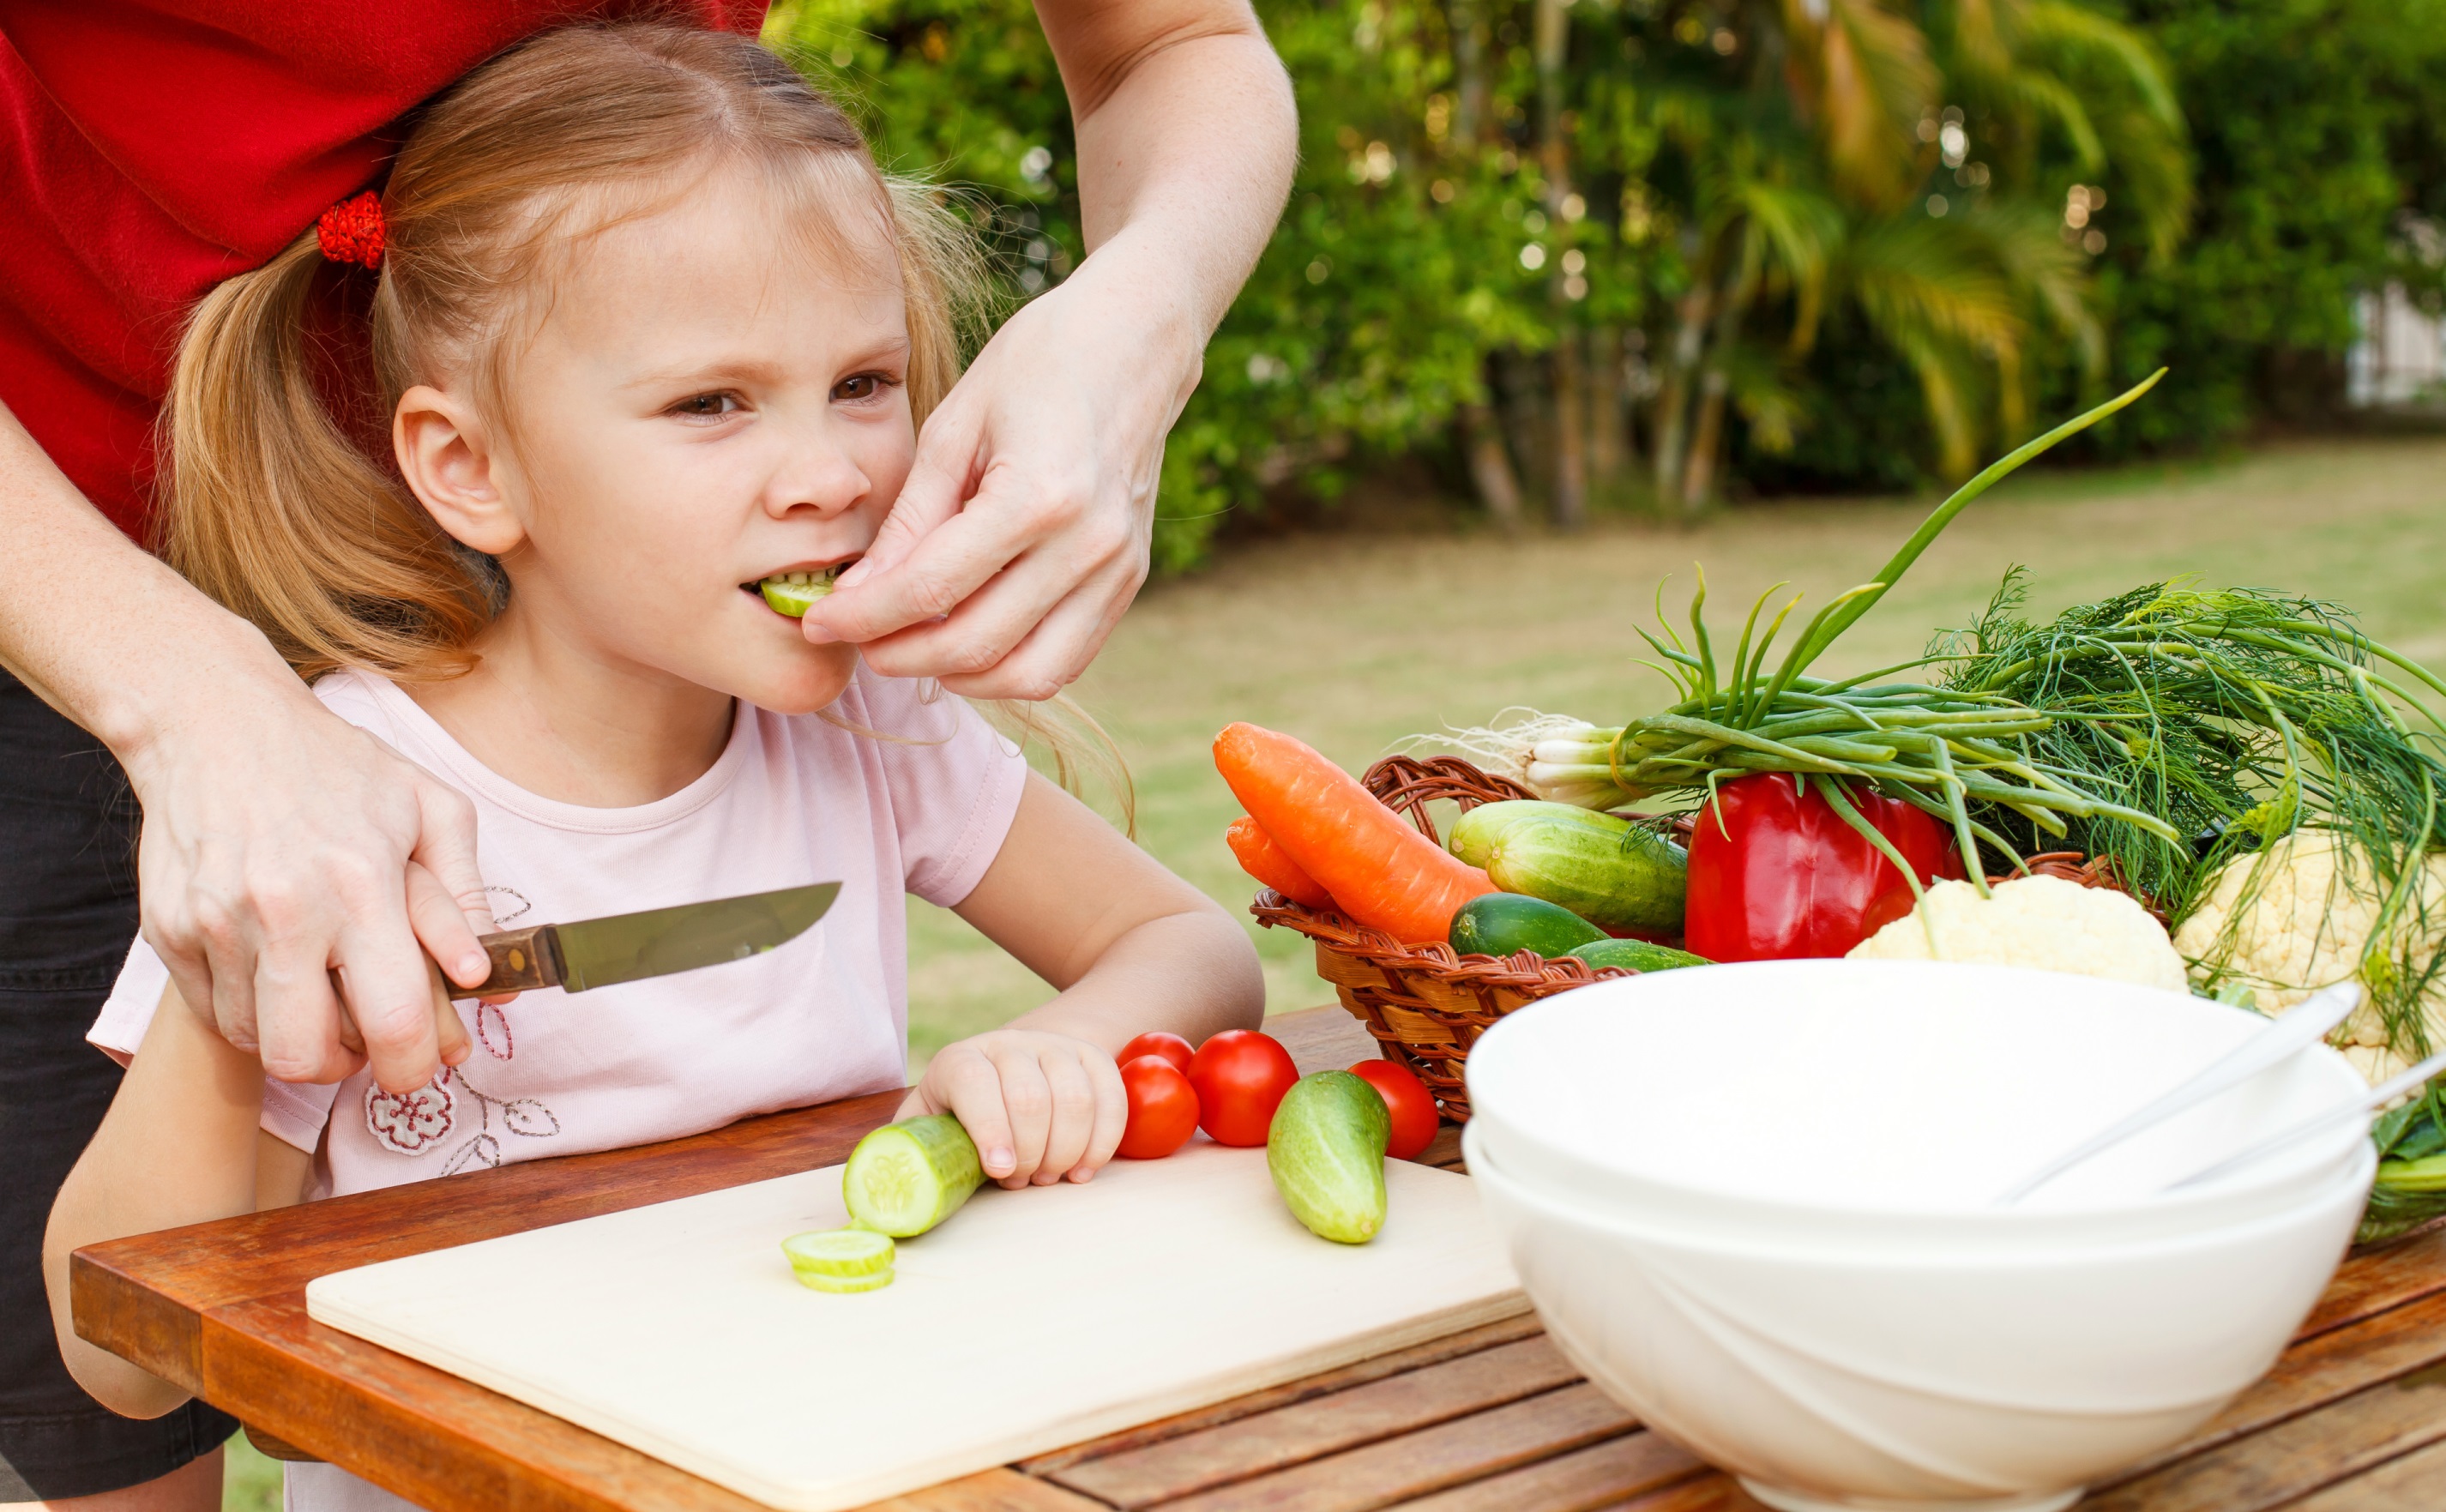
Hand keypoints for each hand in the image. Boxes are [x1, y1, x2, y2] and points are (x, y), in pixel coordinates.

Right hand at [126, 679, 494, 1091]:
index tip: (424, 1065)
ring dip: (298, 1038)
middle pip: (306, 1057)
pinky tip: (279, 971)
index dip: (413, 1066)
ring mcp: (218, 925)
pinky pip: (214, 1013)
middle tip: (367, 1042)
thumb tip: (488, 977)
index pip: (392, 1021)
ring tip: (325, 996)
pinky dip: (251, 1012)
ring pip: (258, 1042)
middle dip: (347, 1069)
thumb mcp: (430, 807)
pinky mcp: (170, 930)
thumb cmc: (337, 765)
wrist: (216, 723)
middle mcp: (284, 913)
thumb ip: (466, 896)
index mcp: (360, 886)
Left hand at [801, 267, 1195, 699]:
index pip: (930, 587)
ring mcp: (1117, 571)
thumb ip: (908, 521)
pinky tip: (966, 638)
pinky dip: (1008, 668)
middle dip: (898, 653)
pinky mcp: (1129, 583)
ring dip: (955, 674)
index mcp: (1037, 495)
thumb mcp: (952, 428)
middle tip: (856, 637)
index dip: (864, 617)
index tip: (816, 622)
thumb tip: (855, 597)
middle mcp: (1087, 545)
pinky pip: (1063, 661)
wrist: (1134, 345)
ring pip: (1026, 675)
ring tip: (910, 643)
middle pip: (974, 644)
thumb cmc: (1036, 366)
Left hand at [897, 1027, 1128, 1187]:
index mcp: (960, 1061)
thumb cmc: (962, 1113)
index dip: (990, 1129)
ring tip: (1050, 1175)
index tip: (1000, 1170)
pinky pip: (1110, 1098)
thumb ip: (907, 1148)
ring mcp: (1054, 1046)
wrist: (1015, 1064)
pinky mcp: (1093, 1056)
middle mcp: (1008, 1045)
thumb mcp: (928, 1122)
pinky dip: (1102, 1141)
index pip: (976, 1084)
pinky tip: (1084, 1168)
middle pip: (1031, 1098)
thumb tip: (884, 1187)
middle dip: (1031, 1153)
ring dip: (1067, 1151)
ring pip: (1075, 1099)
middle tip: (1024, 1181)